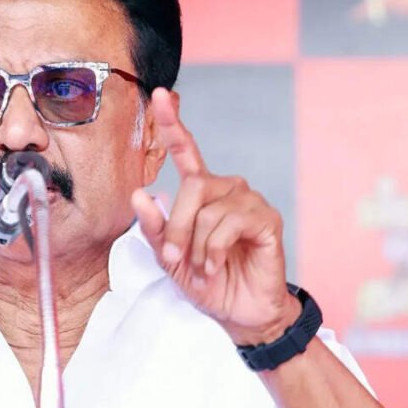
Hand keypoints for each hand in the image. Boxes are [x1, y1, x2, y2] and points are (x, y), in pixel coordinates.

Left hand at [131, 88, 299, 345]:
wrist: (239, 313)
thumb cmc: (208, 282)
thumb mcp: (170, 258)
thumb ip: (155, 228)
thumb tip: (140, 194)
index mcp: (202, 193)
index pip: (185, 151)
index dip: (173, 122)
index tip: (159, 94)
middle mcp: (227, 189)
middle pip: (191, 187)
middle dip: (176, 227)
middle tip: (176, 258)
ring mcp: (249, 202)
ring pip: (208, 210)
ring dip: (196, 246)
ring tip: (202, 268)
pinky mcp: (267, 219)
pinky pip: (229, 224)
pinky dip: (214, 251)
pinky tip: (216, 267)